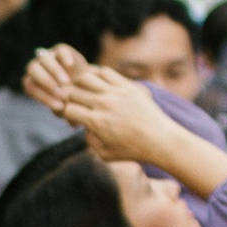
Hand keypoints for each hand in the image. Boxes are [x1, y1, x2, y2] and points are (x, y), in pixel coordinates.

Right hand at [25, 51, 162, 162]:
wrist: (161, 140)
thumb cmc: (133, 150)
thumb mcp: (105, 154)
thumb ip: (89, 140)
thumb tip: (84, 127)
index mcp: (96, 122)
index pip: (67, 109)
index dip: (66, 114)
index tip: (73, 118)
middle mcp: (104, 104)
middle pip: (73, 92)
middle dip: (70, 98)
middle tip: (76, 103)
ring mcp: (116, 93)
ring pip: (86, 77)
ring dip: (81, 84)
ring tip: (85, 92)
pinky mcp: (128, 86)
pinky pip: (106, 72)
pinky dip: (98, 75)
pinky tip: (100, 85)